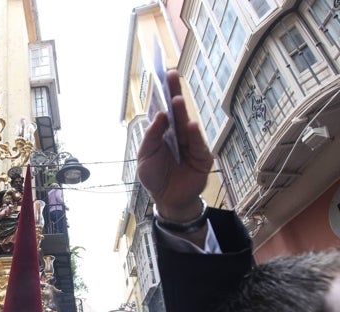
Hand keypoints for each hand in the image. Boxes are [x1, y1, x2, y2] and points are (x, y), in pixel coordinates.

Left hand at [137, 70, 213, 221]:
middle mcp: (178, 135)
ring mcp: (191, 144)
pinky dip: (195, 135)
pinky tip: (191, 125)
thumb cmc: (155, 177)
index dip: (163, 93)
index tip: (161, 75)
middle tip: (171, 75)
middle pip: (177, 111)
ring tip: (177, 99)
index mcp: (163, 132)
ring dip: (183, 112)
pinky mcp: (202, 157)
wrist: (167, 200)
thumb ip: (151, 137)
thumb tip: (160, 115)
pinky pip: (198, 145)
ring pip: (187, 125)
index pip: (164, 109)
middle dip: (174, 93)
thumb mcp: (146, 157)